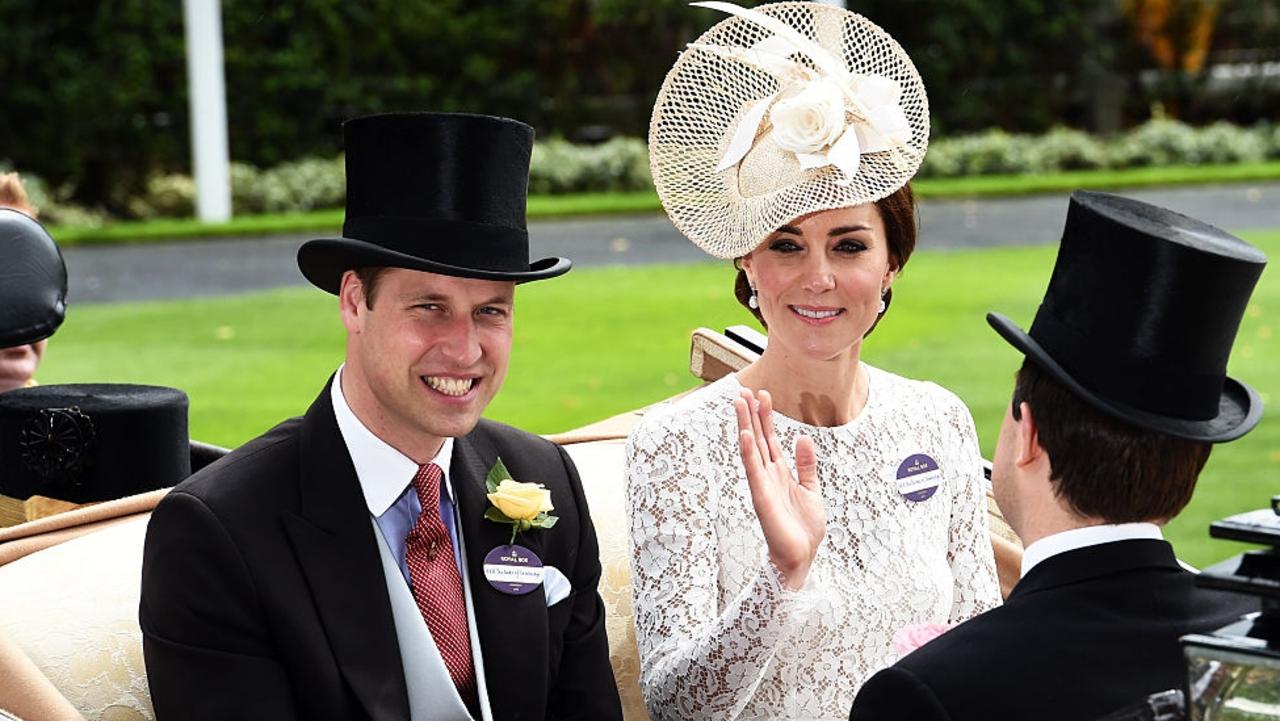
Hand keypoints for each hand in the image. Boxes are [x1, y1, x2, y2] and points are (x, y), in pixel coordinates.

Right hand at [734, 388, 825, 589]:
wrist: (801, 558)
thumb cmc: (803, 529)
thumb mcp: (811, 490)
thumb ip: (806, 465)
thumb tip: (801, 438)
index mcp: (780, 473)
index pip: (770, 439)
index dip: (766, 417)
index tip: (762, 395)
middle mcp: (768, 475)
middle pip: (758, 437)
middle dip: (752, 414)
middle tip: (745, 390)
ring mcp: (762, 484)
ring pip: (751, 448)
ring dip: (745, 425)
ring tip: (739, 403)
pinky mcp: (761, 496)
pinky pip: (753, 470)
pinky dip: (749, 451)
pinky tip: (745, 434)